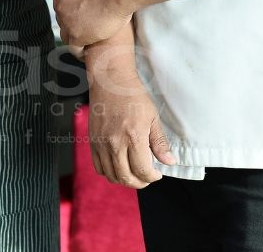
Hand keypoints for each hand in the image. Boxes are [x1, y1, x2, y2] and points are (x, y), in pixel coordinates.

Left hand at [54, 0, 131, 47]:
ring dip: (77, 37)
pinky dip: (80, 51)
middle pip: (65, 20)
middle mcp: (60, 7)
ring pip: (67, 35)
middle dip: (75, 23)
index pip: (63, 5)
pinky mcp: (76, 37)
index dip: (75, 9)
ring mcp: (67, 22)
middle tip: (90, 26)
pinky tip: (89, 49)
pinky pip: (74, 49)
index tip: (86, 12)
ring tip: (90, 38)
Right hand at [87, 71, 174, 187]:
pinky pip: (99, 167)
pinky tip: (119, 166)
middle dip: (140, 182)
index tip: (157, 173)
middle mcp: (115, 143)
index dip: (152, 177)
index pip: (142, 170)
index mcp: (133, 136)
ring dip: (125, 180)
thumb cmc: (133, 96)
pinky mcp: (93, 141)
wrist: (110, 81)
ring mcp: (102, 143)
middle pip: (126, 177)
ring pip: (112, 176)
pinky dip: (109, 173)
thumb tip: (169, 162)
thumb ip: (160, 142)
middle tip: (147, 177)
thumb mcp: (152, 117)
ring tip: (134, 173)